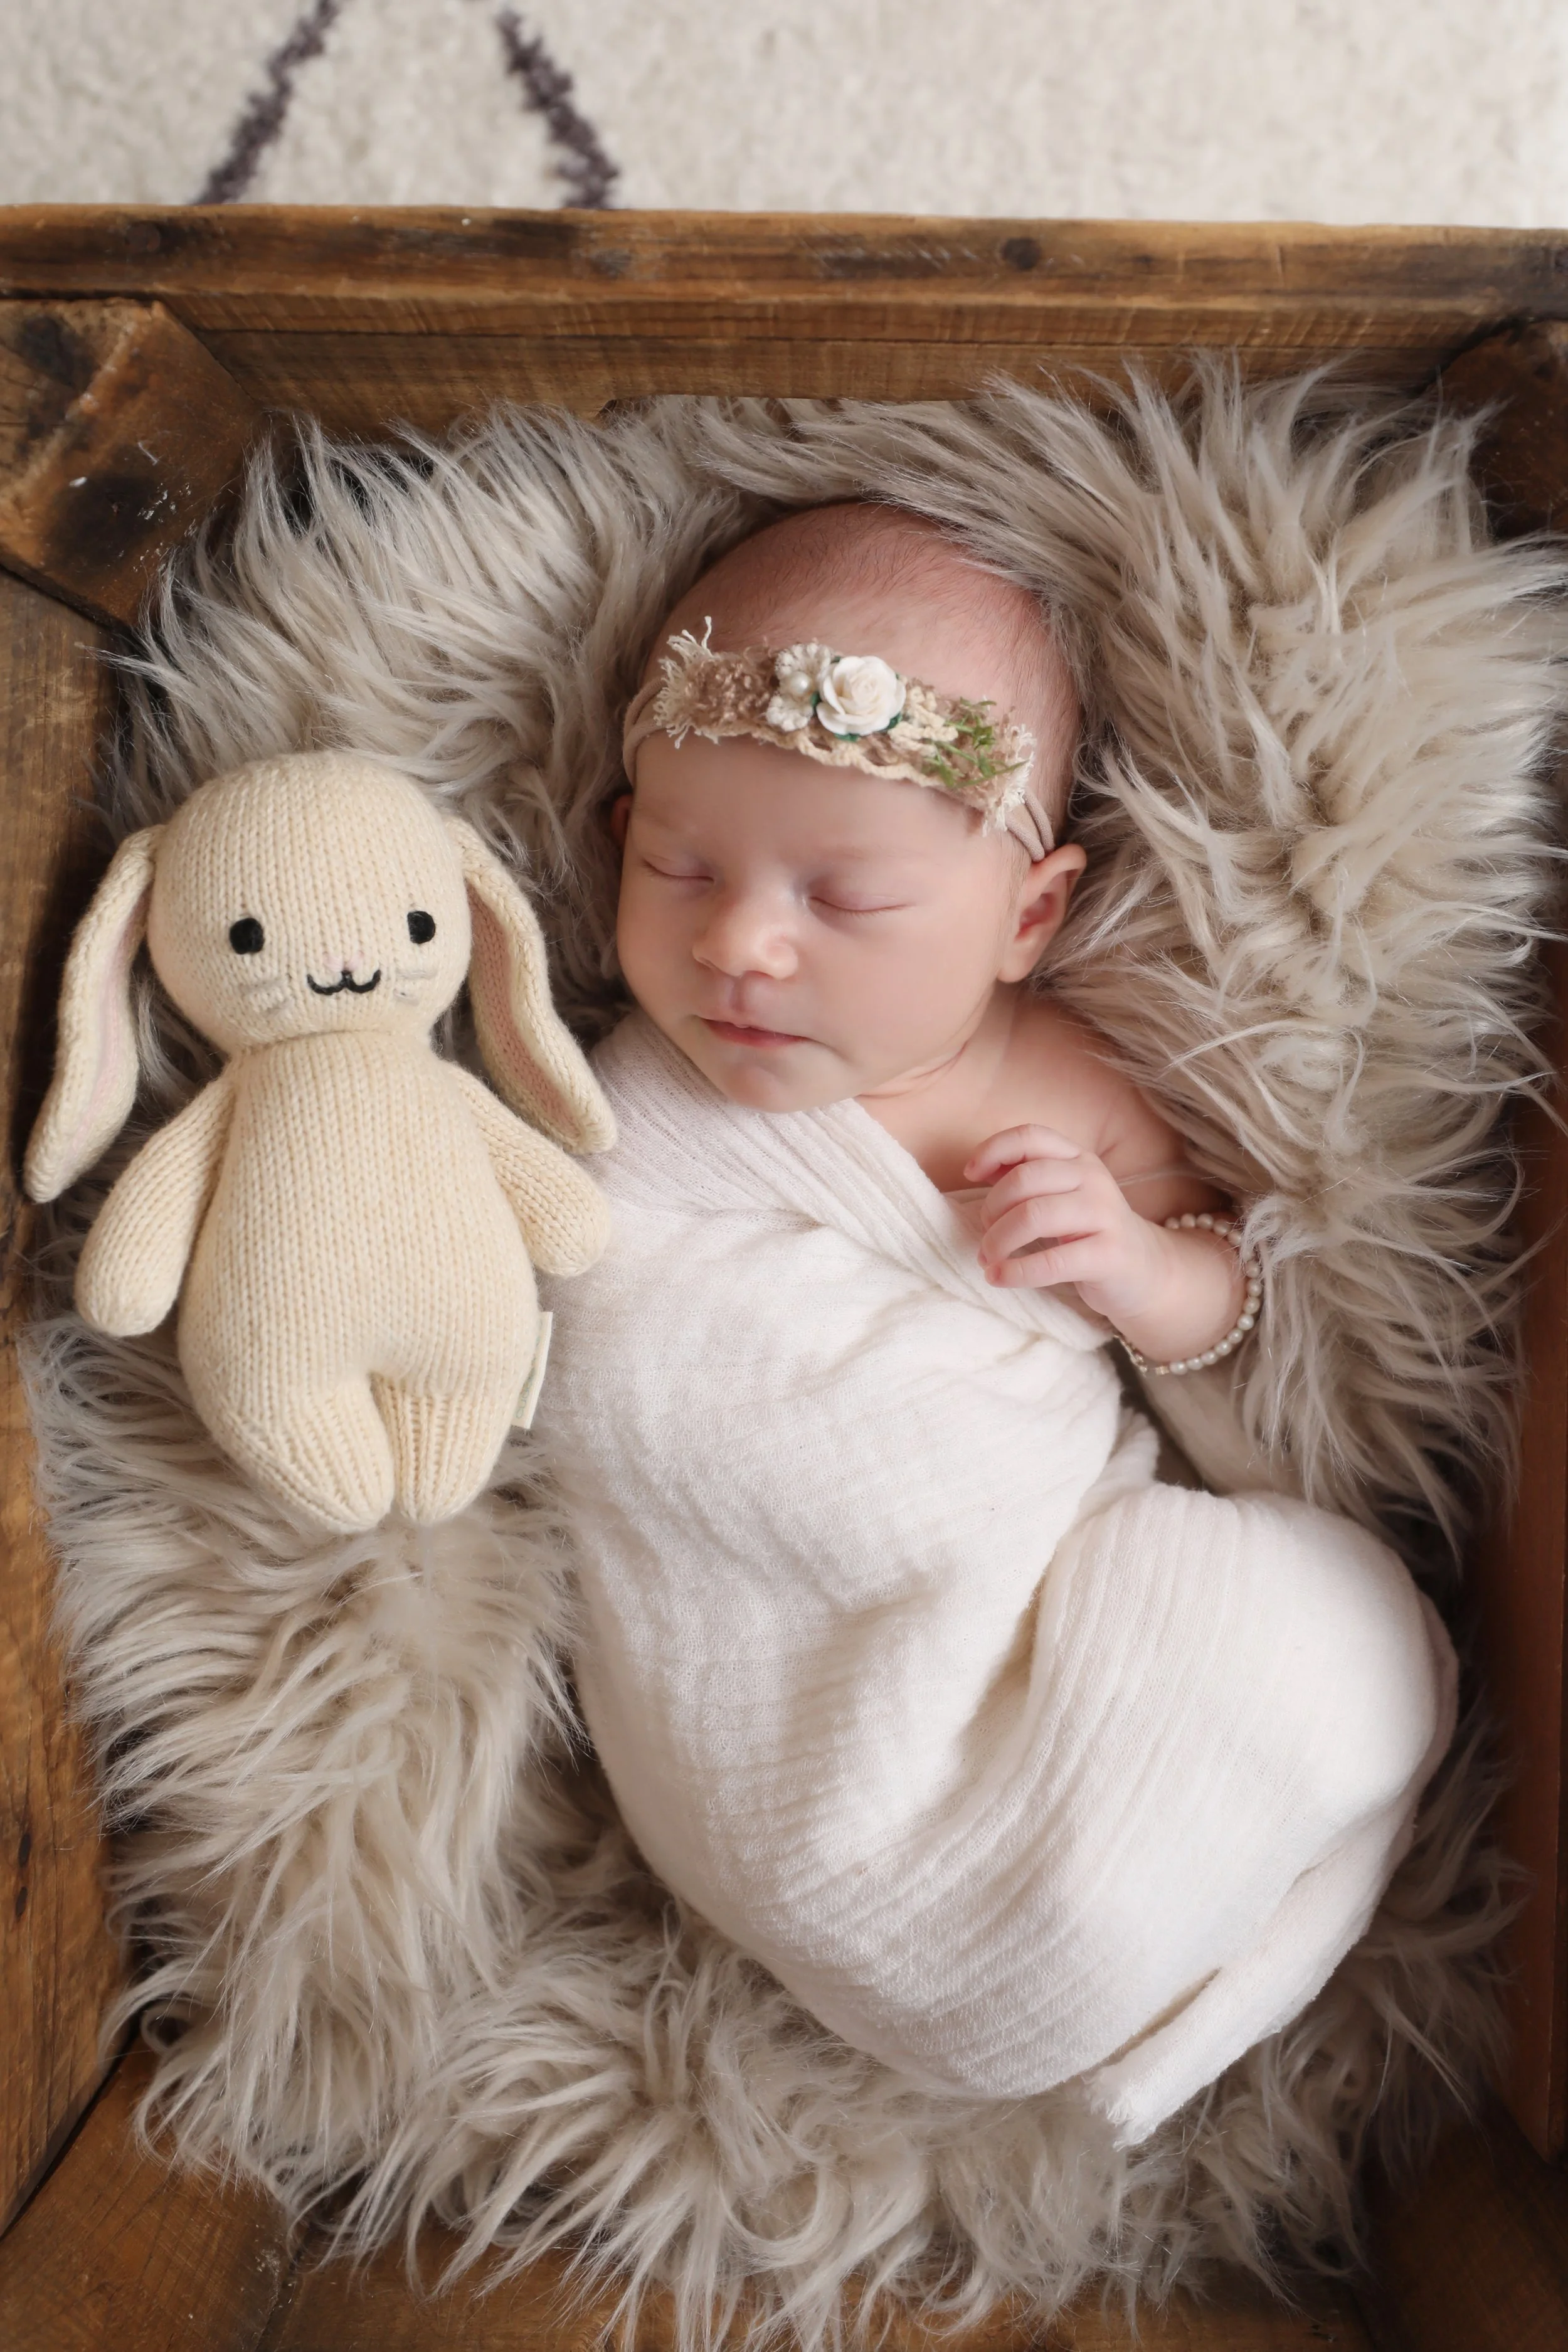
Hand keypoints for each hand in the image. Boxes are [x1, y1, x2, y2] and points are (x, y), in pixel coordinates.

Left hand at [964, 1125, 1164, 1322]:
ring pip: (1034, 1216)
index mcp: (1078, 1158)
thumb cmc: (1088, 1231)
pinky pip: (1052, 1261)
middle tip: (985, 1235)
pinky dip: (1016, 1272)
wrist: (1144, 1270)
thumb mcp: (1059, 1195)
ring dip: (998, 1240)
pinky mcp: (1109, 1255)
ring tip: (987, 1259)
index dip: (994, 1149)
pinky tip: (998, 1278)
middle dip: (991, 1209)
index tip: (970, 1174)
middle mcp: (1093, 1179)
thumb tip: (977, 1167)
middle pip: (1024, 1179)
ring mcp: (1104, 1215)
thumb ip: (1023, 1177)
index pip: (1031, 1136)